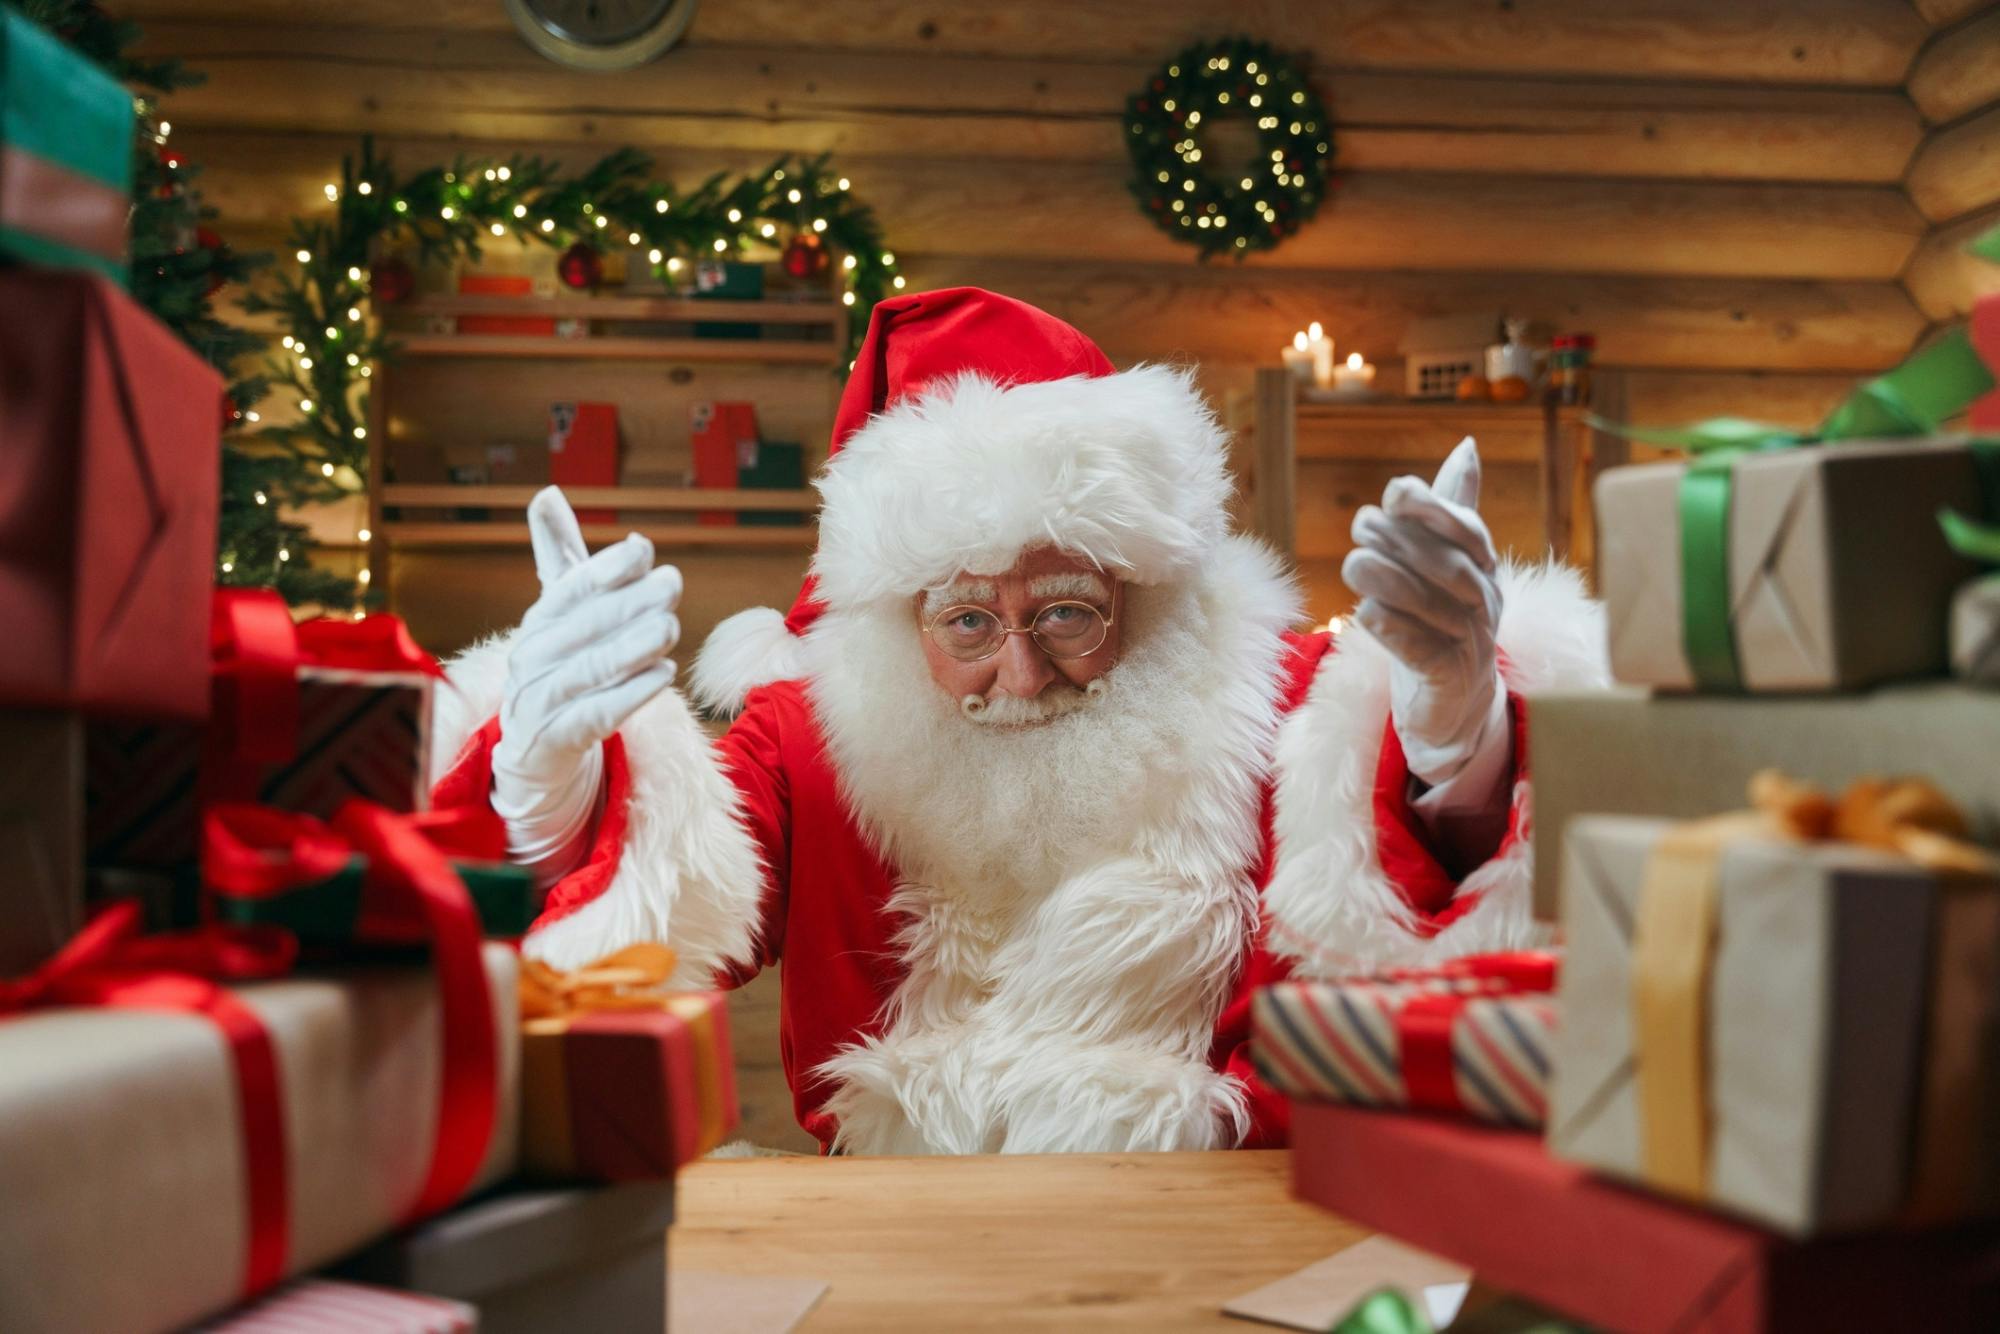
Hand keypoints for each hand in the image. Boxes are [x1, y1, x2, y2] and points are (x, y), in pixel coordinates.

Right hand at [491, 487, 682, 867]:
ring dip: (632, 647)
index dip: (605, 568)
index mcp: (538, 622)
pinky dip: (630, 695)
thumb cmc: (559, 668)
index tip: (644, 548)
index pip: (569, 589)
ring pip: (589, 670)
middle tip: (673, 582)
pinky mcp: (554, 741)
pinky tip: (665, 674)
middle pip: (583, 627)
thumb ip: (559, 557)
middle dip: (628, 603)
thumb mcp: (560, 614)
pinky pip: (593, 716)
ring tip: (671, 627)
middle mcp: (532, 657)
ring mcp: (539, 701)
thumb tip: (546, 493)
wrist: (534, 750)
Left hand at [1341, 437, 1505, 786]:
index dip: (1427, 506)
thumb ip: (1454, 507)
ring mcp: (1466, 638)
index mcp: (1482, 566)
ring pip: (1419, 597)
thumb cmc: (1447, 620)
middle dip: (1393, 539)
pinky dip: (1386, 625)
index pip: (1463, 526)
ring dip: (1380, 578)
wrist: (1458, 703)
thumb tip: (1468, 444)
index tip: (1396, 495)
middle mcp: (1481, 599)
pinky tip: (1368, 614)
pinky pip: (1413, 644)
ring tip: (1357, 568)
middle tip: (1363, 533)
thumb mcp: (1452, 562)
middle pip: (1435, 557)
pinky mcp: (1444, 675)